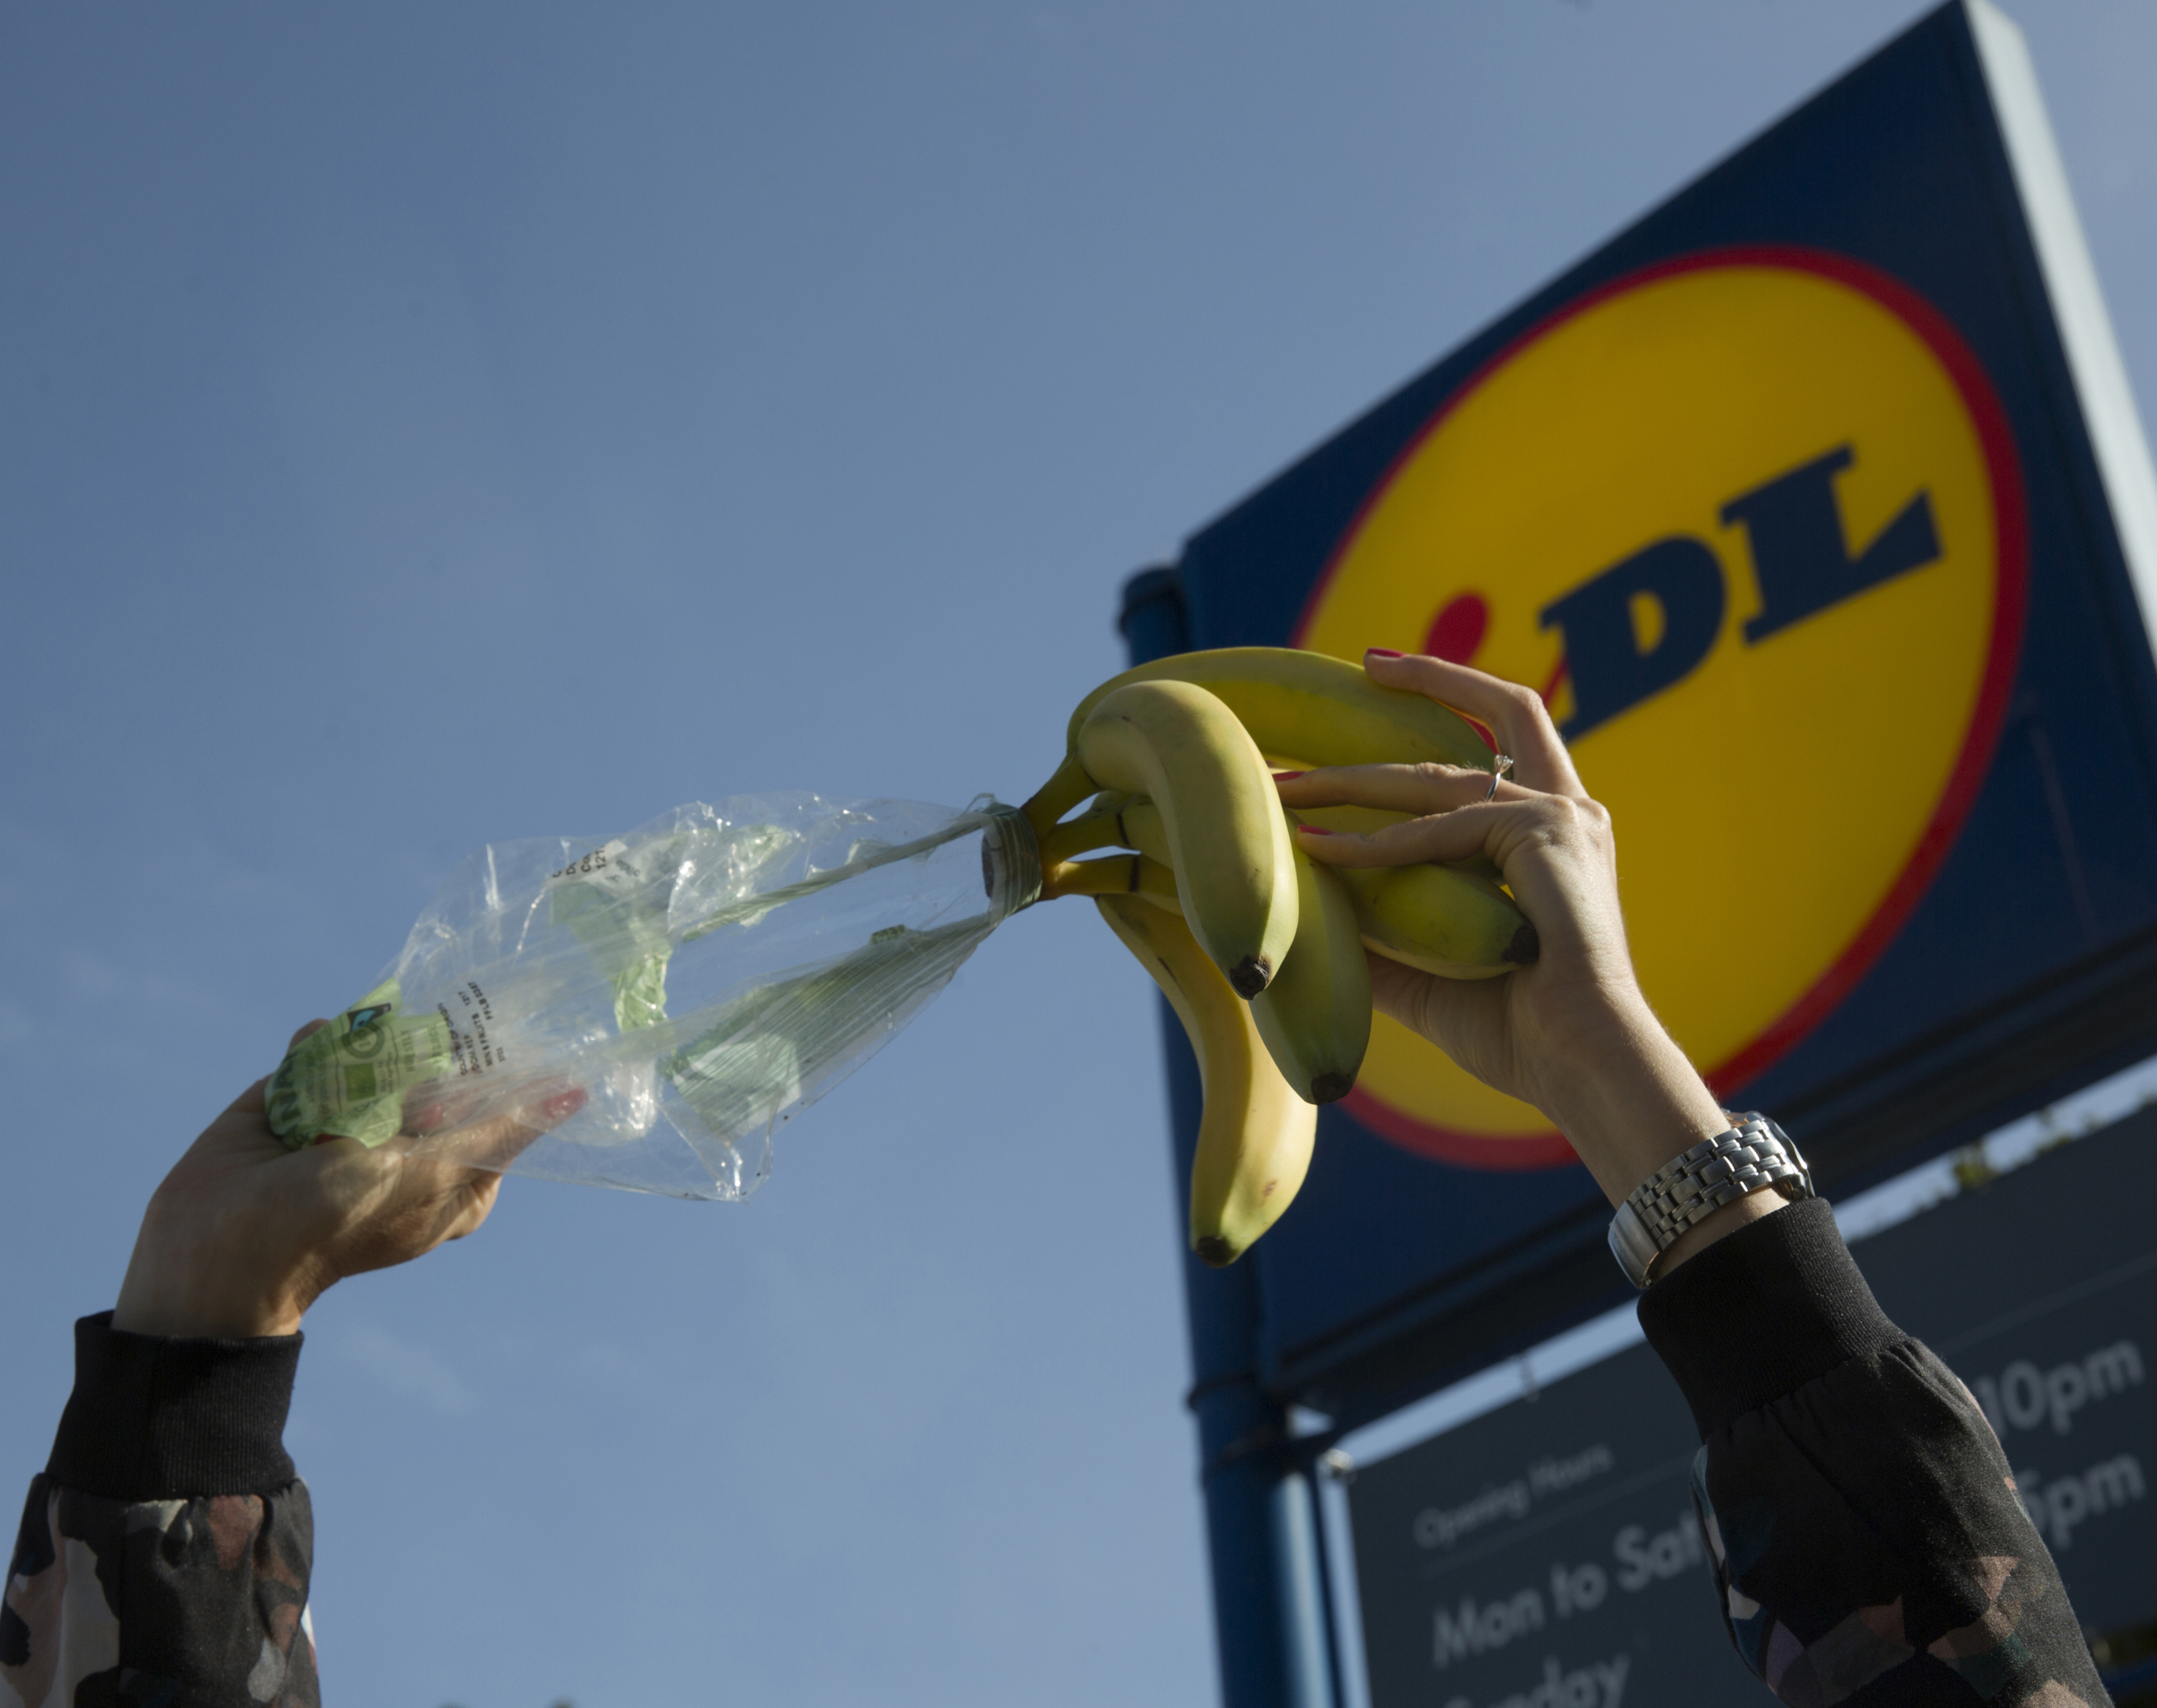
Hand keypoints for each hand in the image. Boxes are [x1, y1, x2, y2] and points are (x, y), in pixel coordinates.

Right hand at [112, 1021, 585, 1338]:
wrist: (219, 1249)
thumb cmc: (341, 1222)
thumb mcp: (434, 1175)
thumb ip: (499, 1129)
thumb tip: (576, 1096)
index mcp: (453, 1170)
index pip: (493, 1102)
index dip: (493, 1069)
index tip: (492, 1030)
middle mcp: (405, 1140)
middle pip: (434, 1067)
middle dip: (419, 1056)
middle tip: (401, 1078)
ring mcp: (350, 1116)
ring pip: (375, 1052)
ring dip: (359, 1056)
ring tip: (341, 1096)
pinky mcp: (297, 1097)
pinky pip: (318, 1051)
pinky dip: (314, 1052)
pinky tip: (308, 1065)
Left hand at [1282, 650, 1785, 1265]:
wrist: (1584, 1067)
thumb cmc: (1523, 1035)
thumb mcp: (1433, 977)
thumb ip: (1384, 944)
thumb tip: (1313, 930)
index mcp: (1558, 836)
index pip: (1511, 738)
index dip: (1452, 696)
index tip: (1383, 673)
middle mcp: (1570, 812)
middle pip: (1502, 712)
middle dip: (1427, 680)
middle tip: (1358, 669)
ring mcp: (1561, 818)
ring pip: (1439, 777)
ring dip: (1353, 777)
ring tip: (1283, 784)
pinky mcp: (1546, 835)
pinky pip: (1439, 831)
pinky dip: (1373, 845)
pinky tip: (1317, 848)